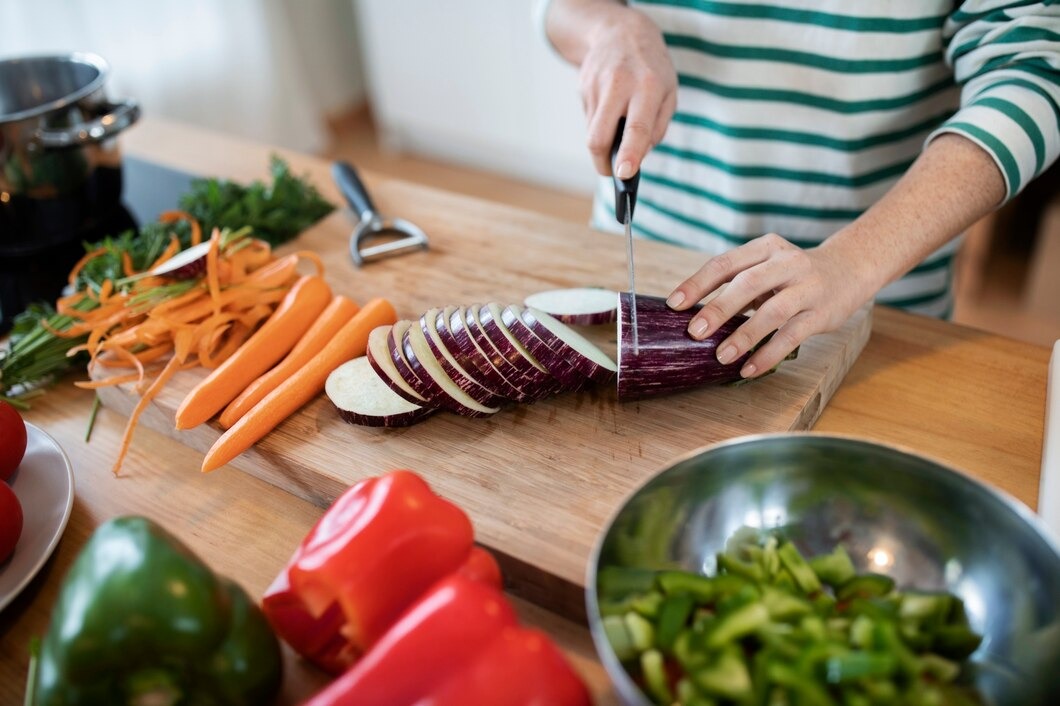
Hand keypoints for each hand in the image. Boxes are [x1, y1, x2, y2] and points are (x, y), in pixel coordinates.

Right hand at [576, 7, 676, 176]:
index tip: (624, 175)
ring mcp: (596, 85)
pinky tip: (610, 107)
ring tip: (617, 125)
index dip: (629, 154)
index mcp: (648, 87)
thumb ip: (657, 128)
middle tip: (611, 171)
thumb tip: (637, 158)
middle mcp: (619, 84)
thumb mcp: (669, 93)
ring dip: (603, 141)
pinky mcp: (582, 86)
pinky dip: (600, 122)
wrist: (621, 32)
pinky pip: (589, 118)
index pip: (636, 128)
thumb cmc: (652, 69)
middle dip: (602, 162)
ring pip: (592, 131)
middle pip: (599, 137)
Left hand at [665, 234, 874, 377]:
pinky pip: (792, 336)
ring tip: (721, 356)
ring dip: (743, 335)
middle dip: (718, 309)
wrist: (852, 267)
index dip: (697, 284)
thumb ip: (737, 284)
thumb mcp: (767, 266)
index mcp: (765, 248)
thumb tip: (694, 314)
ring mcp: (806, 288)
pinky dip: (768, 353)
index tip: (674, 304)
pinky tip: (749, 368)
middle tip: (694, 332)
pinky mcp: (822, 313)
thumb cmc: (794, 273)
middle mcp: (786, 263)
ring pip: (772, 311)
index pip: (725, 263)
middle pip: (747, 284)